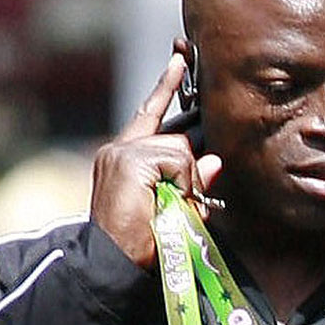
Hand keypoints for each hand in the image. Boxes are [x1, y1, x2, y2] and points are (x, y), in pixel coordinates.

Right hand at [89, 48, 223, 268]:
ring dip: (184, 186)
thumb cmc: (142, 246)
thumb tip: (214, 161)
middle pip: (178, 141)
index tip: (180, 57)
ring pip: (180, 151)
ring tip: (164, 212)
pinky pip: (176, 162)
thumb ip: (191, 183)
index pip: (151, 113)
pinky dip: (180, 187)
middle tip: (177, 206)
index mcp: (126, 157)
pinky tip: (162, 204)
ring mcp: (122, 153)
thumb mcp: (175, 211)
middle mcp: (120, 150)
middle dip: (188, 174)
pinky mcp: (129, 161)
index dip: (168, 86)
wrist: (111, 267)